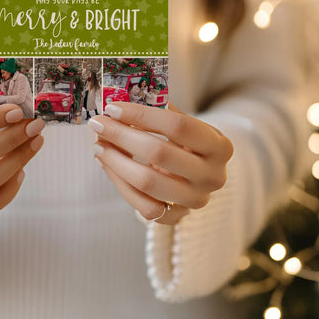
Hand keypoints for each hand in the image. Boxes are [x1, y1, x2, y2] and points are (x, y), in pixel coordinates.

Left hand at [89, 102, 232, 224]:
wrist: (199, 174)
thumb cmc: (187, 142)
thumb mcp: (183, 123)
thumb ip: (158, 112)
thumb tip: (119, 102)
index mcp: (219, 146)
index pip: (178, 126)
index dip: (142, 115)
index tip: (113, 108)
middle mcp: (213, 175)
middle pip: (159, 153)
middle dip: (121, 135)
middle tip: (98, 124)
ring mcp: (196, 200)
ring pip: (147, 183)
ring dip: (115, 161)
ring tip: (98, 145)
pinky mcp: (178, 217)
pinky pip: (143, 206)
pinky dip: (120, 183)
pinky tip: (107, 164)